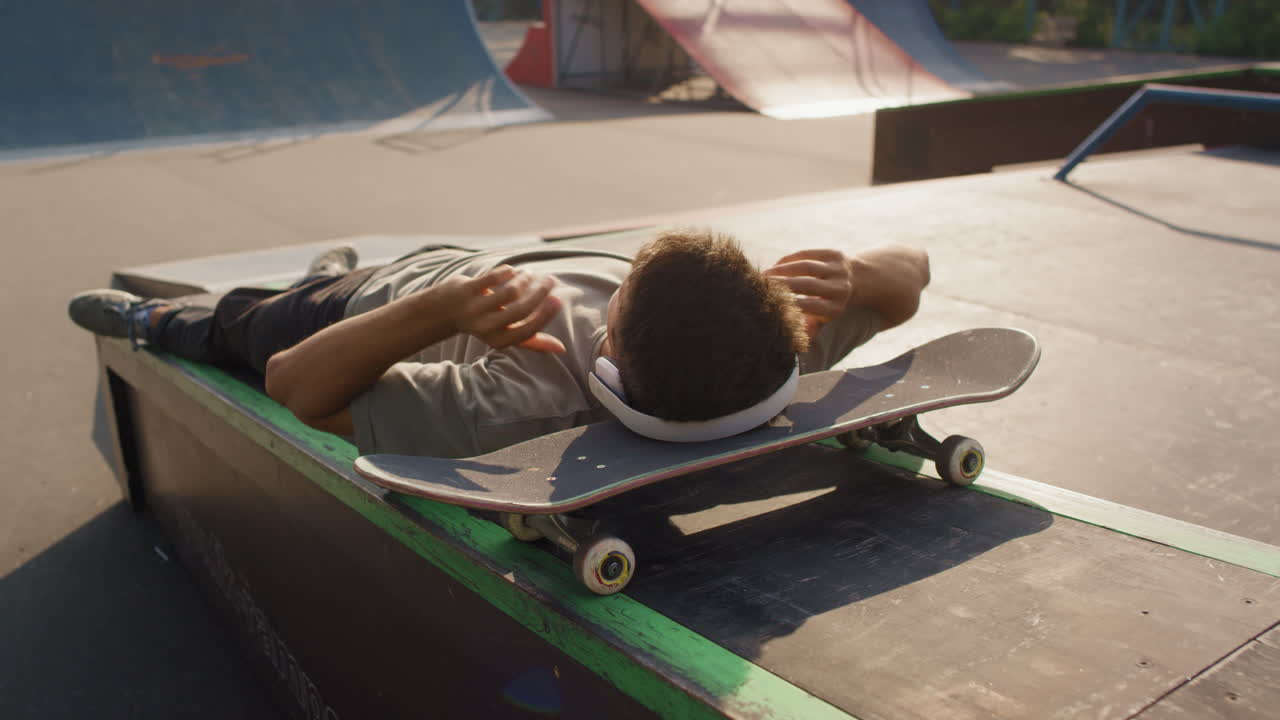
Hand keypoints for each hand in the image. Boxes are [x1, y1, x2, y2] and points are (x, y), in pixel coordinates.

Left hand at [445, 266, 565, 353]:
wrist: (442, 312)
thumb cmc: (482, 323)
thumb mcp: (506, 335)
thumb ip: (533, 340)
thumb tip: (561, 349)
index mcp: (498, 340)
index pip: (527, 330)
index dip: (545, 316)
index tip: (558, 300)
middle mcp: (486, 327)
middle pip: (521, 309)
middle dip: (540, 293)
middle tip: (551, 280)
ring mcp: (475, 308)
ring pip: (509, 291)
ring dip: (525, 280)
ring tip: (529, 274)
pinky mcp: (466, 290)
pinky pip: (493, 278)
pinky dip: (507, 272)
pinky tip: (512, 271)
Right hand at [763, 249, 852, 339]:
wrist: (855, 280)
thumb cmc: (827, 304)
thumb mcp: (821, 319)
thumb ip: (807, 329)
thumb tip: (793, 348)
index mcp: (835, 308)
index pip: (809, 306)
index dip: (788, 302)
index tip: (769, 302)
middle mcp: (840, 288)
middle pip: (808, 284)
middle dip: (782, 284)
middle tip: (760, 285)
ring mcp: (839, 269)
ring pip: (806, 266)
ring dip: (782, 269)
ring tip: (764, 274)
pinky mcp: (834, 254)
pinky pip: (808, 254)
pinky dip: (789, 259)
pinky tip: (776, 265)